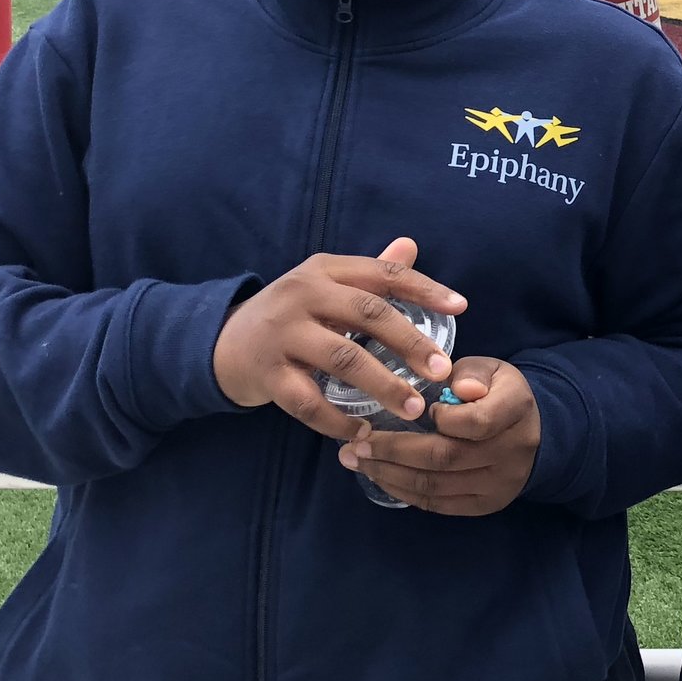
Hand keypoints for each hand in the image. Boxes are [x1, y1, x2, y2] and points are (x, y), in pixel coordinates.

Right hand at [211, 237, 464, 440]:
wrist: (221, 344)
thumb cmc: (289, 316)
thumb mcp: (323, 286)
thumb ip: (369, 273)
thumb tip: (412, 246)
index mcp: (324, 270)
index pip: (383, 273)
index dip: (424, 289)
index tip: (460, 307)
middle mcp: (302, 295)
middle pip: (368, 314)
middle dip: (411, 343)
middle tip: (442, 370)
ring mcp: (282, 334)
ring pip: (343, 359)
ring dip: (384, 386)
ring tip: (414, 408)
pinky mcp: (267, 373)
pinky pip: (308, 402)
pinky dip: (337, 421)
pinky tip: (361, 434)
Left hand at [343, 357, 540, 513]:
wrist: (534, 433)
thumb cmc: (498, 394)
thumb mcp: (490, 370)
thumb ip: (471, 372)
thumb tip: (458, 389)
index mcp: (515, 409)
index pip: (475, 421)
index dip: (440, 418)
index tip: (411, 407)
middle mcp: (511, 452)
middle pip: (446, 458)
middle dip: (393, 451)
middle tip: (355, 443)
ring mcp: (499, 484)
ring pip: (436, 485)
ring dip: (389, 474)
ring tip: (356, 460)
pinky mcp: (485, 505)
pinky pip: (438, 504)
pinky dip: (403, 492)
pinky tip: (380, 477)